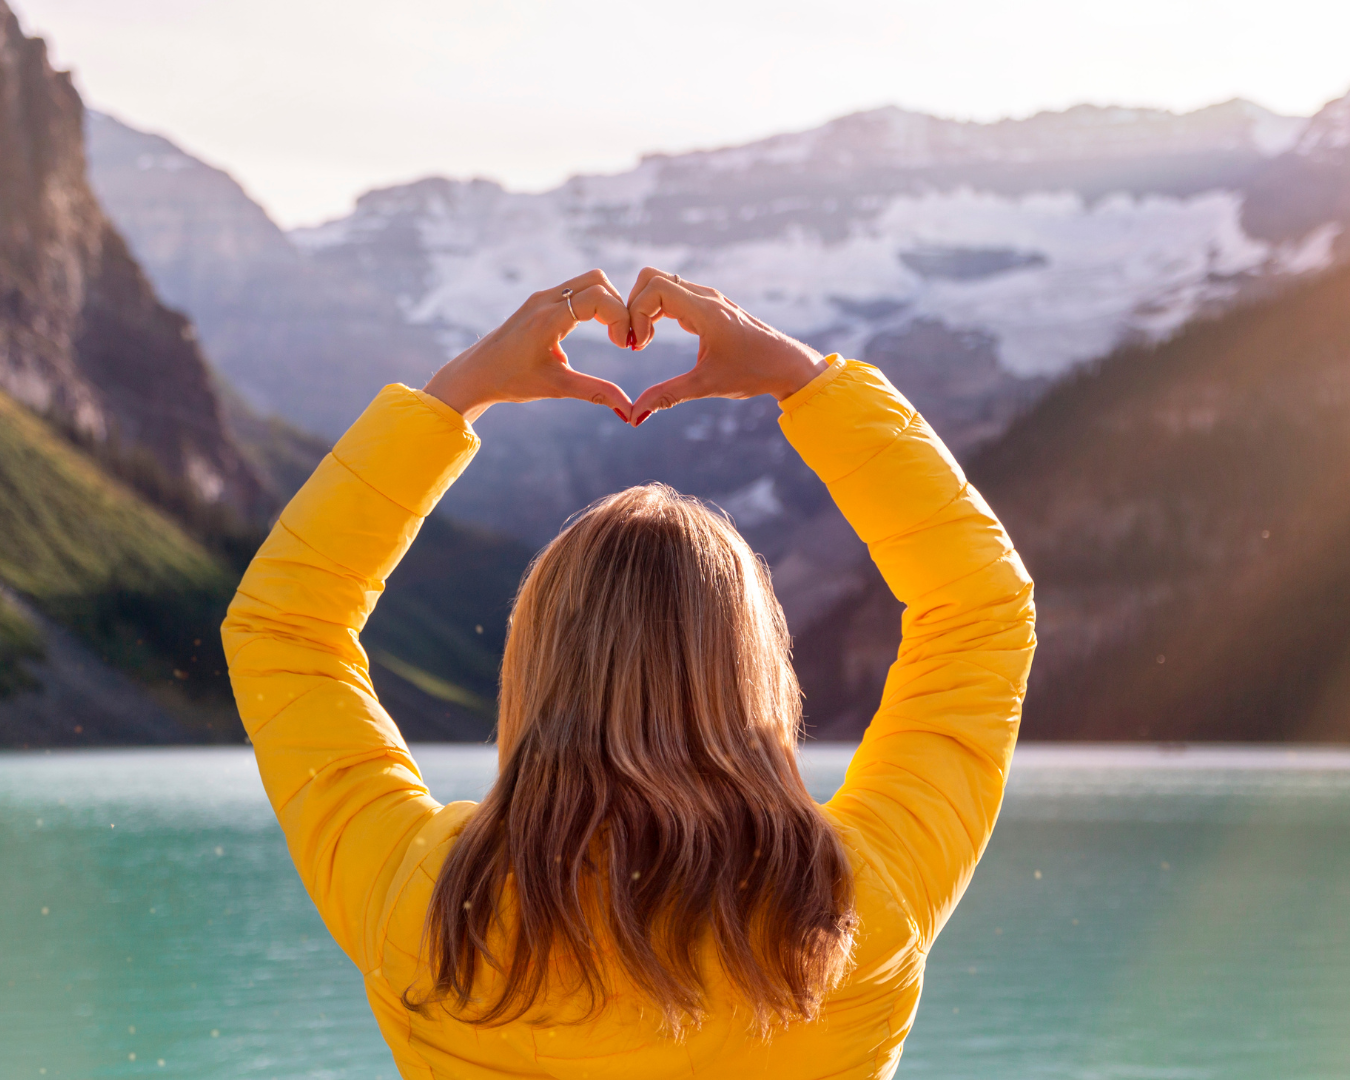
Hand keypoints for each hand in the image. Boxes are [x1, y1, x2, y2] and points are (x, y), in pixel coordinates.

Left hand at [424, 269, 633, 422]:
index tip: (621, 346)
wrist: (475, 374)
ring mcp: (541, 298)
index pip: (598, 298)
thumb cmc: (511, 381)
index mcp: (548, 319)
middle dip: (618, 306)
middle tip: (622, 337)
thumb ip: (596, 392)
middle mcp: (545, 301)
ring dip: (607, 303)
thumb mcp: (557, 387)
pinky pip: (575, 290)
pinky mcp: (540, 302)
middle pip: (598, 281)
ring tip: (612, 334)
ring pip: (588, 281)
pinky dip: (593, 303)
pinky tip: (595, 329)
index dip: (619, 318)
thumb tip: (630, 411)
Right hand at [626, 268, 827, 425]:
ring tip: (642, 342)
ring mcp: (707, 299)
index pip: (655, 288)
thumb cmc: (754, 372)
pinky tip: (654, 338)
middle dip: (634, 306)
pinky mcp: (709, 306)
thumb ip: (668, 396)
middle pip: (652, 278)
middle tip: (634, 341)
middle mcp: (705, 297)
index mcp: (706, 310)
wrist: (787, 365)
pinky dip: (656, 311)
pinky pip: (673, 296)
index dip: (637, 313)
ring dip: (644, 309)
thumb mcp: (707, 385)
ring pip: (661, 284)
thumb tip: (635, 415)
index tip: (638, 346)